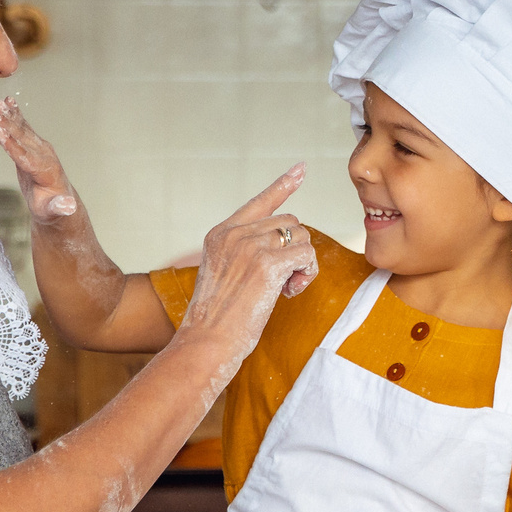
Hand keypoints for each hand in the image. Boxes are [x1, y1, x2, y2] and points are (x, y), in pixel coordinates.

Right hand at [0, 95, 80, 223]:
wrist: (57, 201)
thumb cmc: (52, 208)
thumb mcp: (56, 210)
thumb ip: (60, 207)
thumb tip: (69, 206)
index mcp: (46, 170)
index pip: (26, 157)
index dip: (12, 145)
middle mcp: (44, 155)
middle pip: (22, 139)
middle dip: (6, 125)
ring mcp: (39, 148)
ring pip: (22, 129)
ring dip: (8, 116)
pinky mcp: (33, 146)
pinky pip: (22, 128)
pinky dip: (14, 114)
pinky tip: (6, 102)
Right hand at [180, 166, 316, 356]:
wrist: (205, 343)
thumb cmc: (217, 319)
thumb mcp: (224, 275)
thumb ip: (245, 253)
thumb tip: (284, 245)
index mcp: (220, 234)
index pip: (258, 202)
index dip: (282, 185)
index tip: (301, 169)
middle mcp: (234, 234)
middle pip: (290, 222)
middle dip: (295, 250)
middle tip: (284, 282)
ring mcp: (250, 246)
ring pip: (302, 237)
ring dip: (303, 263)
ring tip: (285, 288)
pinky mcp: (267, 264)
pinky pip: (307, 255)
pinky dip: (307, 274)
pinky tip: (290, 292)